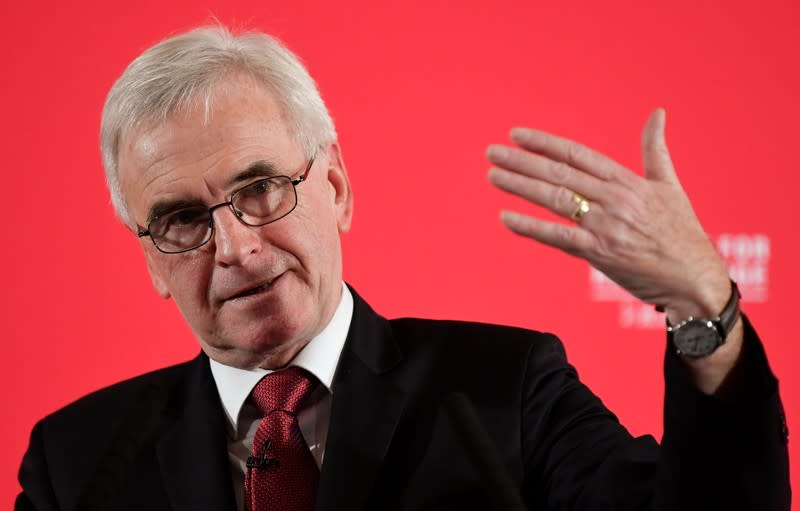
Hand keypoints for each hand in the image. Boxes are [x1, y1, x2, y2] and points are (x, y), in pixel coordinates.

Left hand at [486, 109, 729, 321]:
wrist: (695, 278)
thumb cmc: (682, 232)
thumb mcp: (670, 185)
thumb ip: (655, 149)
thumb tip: (657, 112)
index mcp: (628, 181)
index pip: (578, 154)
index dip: (545, 143)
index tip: (517, 135)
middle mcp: (614, 199)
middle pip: (560, 173)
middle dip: (522, 161)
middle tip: (492, 152)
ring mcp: (605, 226)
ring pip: (555, 199)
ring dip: (520, 186)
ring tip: (493, 176)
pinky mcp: (600, 254)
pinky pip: (558, 237)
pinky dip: (530, 227)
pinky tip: (506, 218)